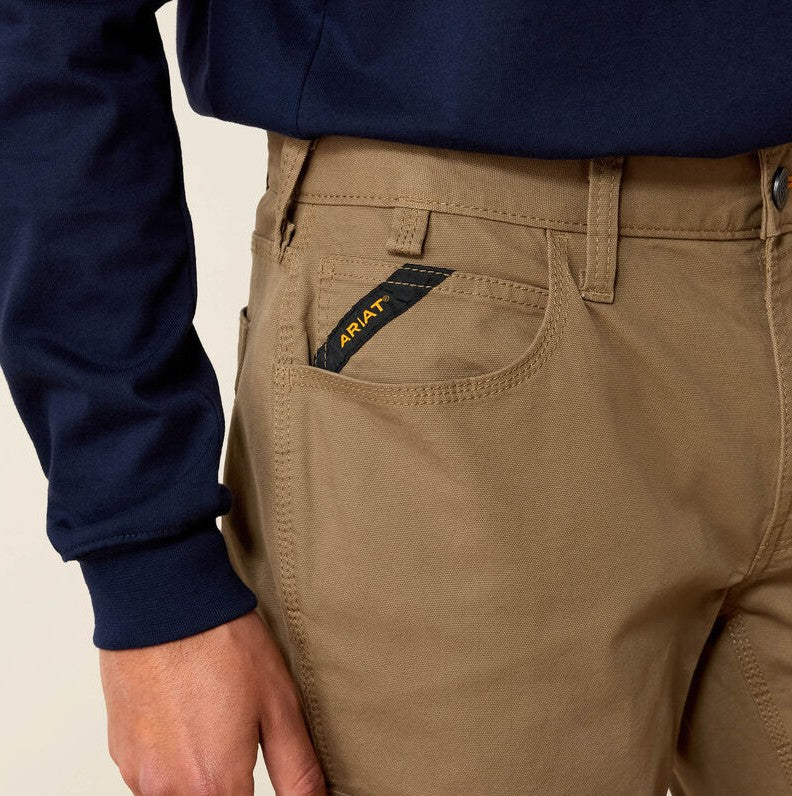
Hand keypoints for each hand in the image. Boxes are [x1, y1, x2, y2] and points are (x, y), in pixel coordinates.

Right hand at [99, 610, 326, 794]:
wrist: (164, 600)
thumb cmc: (223, 644)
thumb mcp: (280, 704)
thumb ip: (298, 771)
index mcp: (214, 785)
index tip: (258, 775)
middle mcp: (168, 791)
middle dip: (230, 789)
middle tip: (242, 747)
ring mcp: (138, 773)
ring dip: (199, 784)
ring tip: (217, 731)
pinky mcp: (119, 751)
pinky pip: (150, 780)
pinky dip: (173, 766)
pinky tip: (189, 722)